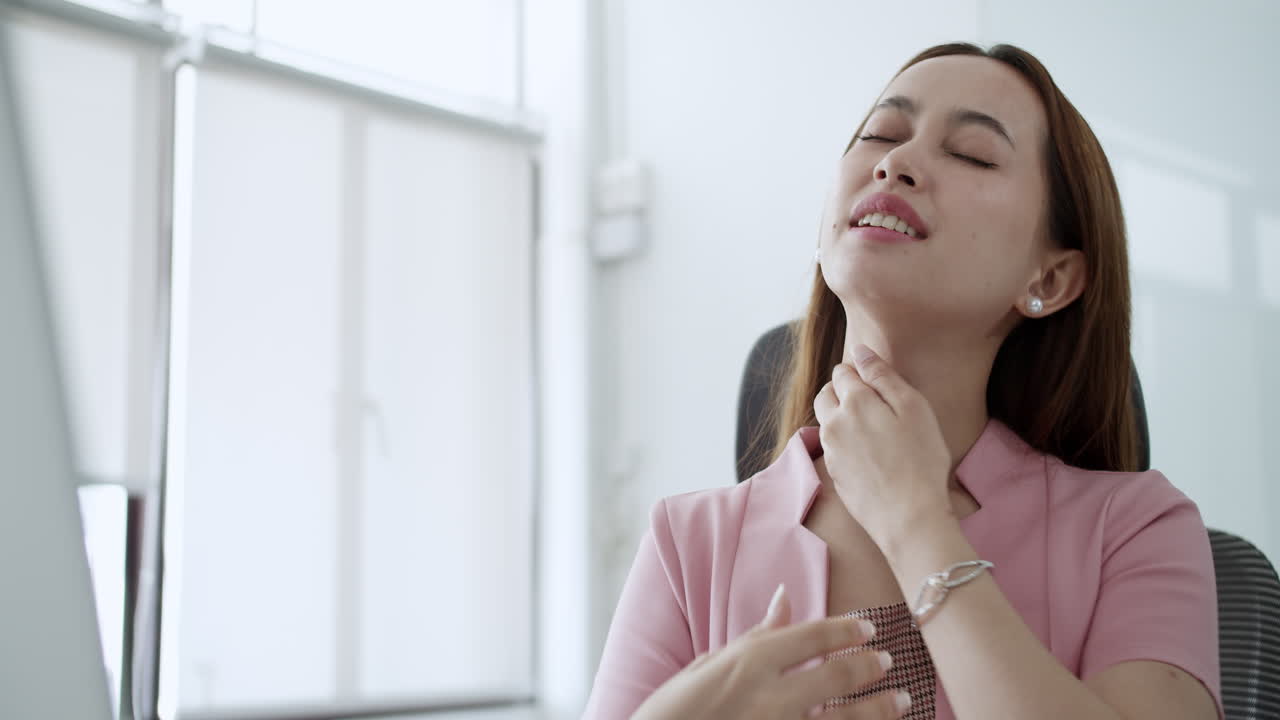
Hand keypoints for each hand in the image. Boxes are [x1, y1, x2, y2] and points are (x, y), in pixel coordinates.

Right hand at [631, 585, 910, 719]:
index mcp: (749, 662)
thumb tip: (784, 596)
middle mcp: (769, 696)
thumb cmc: (675, 708)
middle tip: (889, 664)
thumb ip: (756, 634)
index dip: (846, 632)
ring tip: (902, 700)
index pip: (812, 637)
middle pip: (836, 678)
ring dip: (877, 710)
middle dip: (869, 670)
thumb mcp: (709, 663)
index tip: (870, 630)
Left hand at [813, 345, 952, 549]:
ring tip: (869, 424)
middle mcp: (834, 423)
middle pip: (826, 394)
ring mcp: (831, 451)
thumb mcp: (913, 408)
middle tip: (869, 398)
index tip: (873, 377)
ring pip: (826, 420)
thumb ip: (883, 376)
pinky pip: (832, 446)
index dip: (858, 370)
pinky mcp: (833, 473)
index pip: (843, 372)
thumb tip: (860, 351)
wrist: (908, 516)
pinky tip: (867, 451)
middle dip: (841, 389)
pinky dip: (843, 440)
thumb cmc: (920, 459)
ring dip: (840, 414)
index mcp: (854, 402)